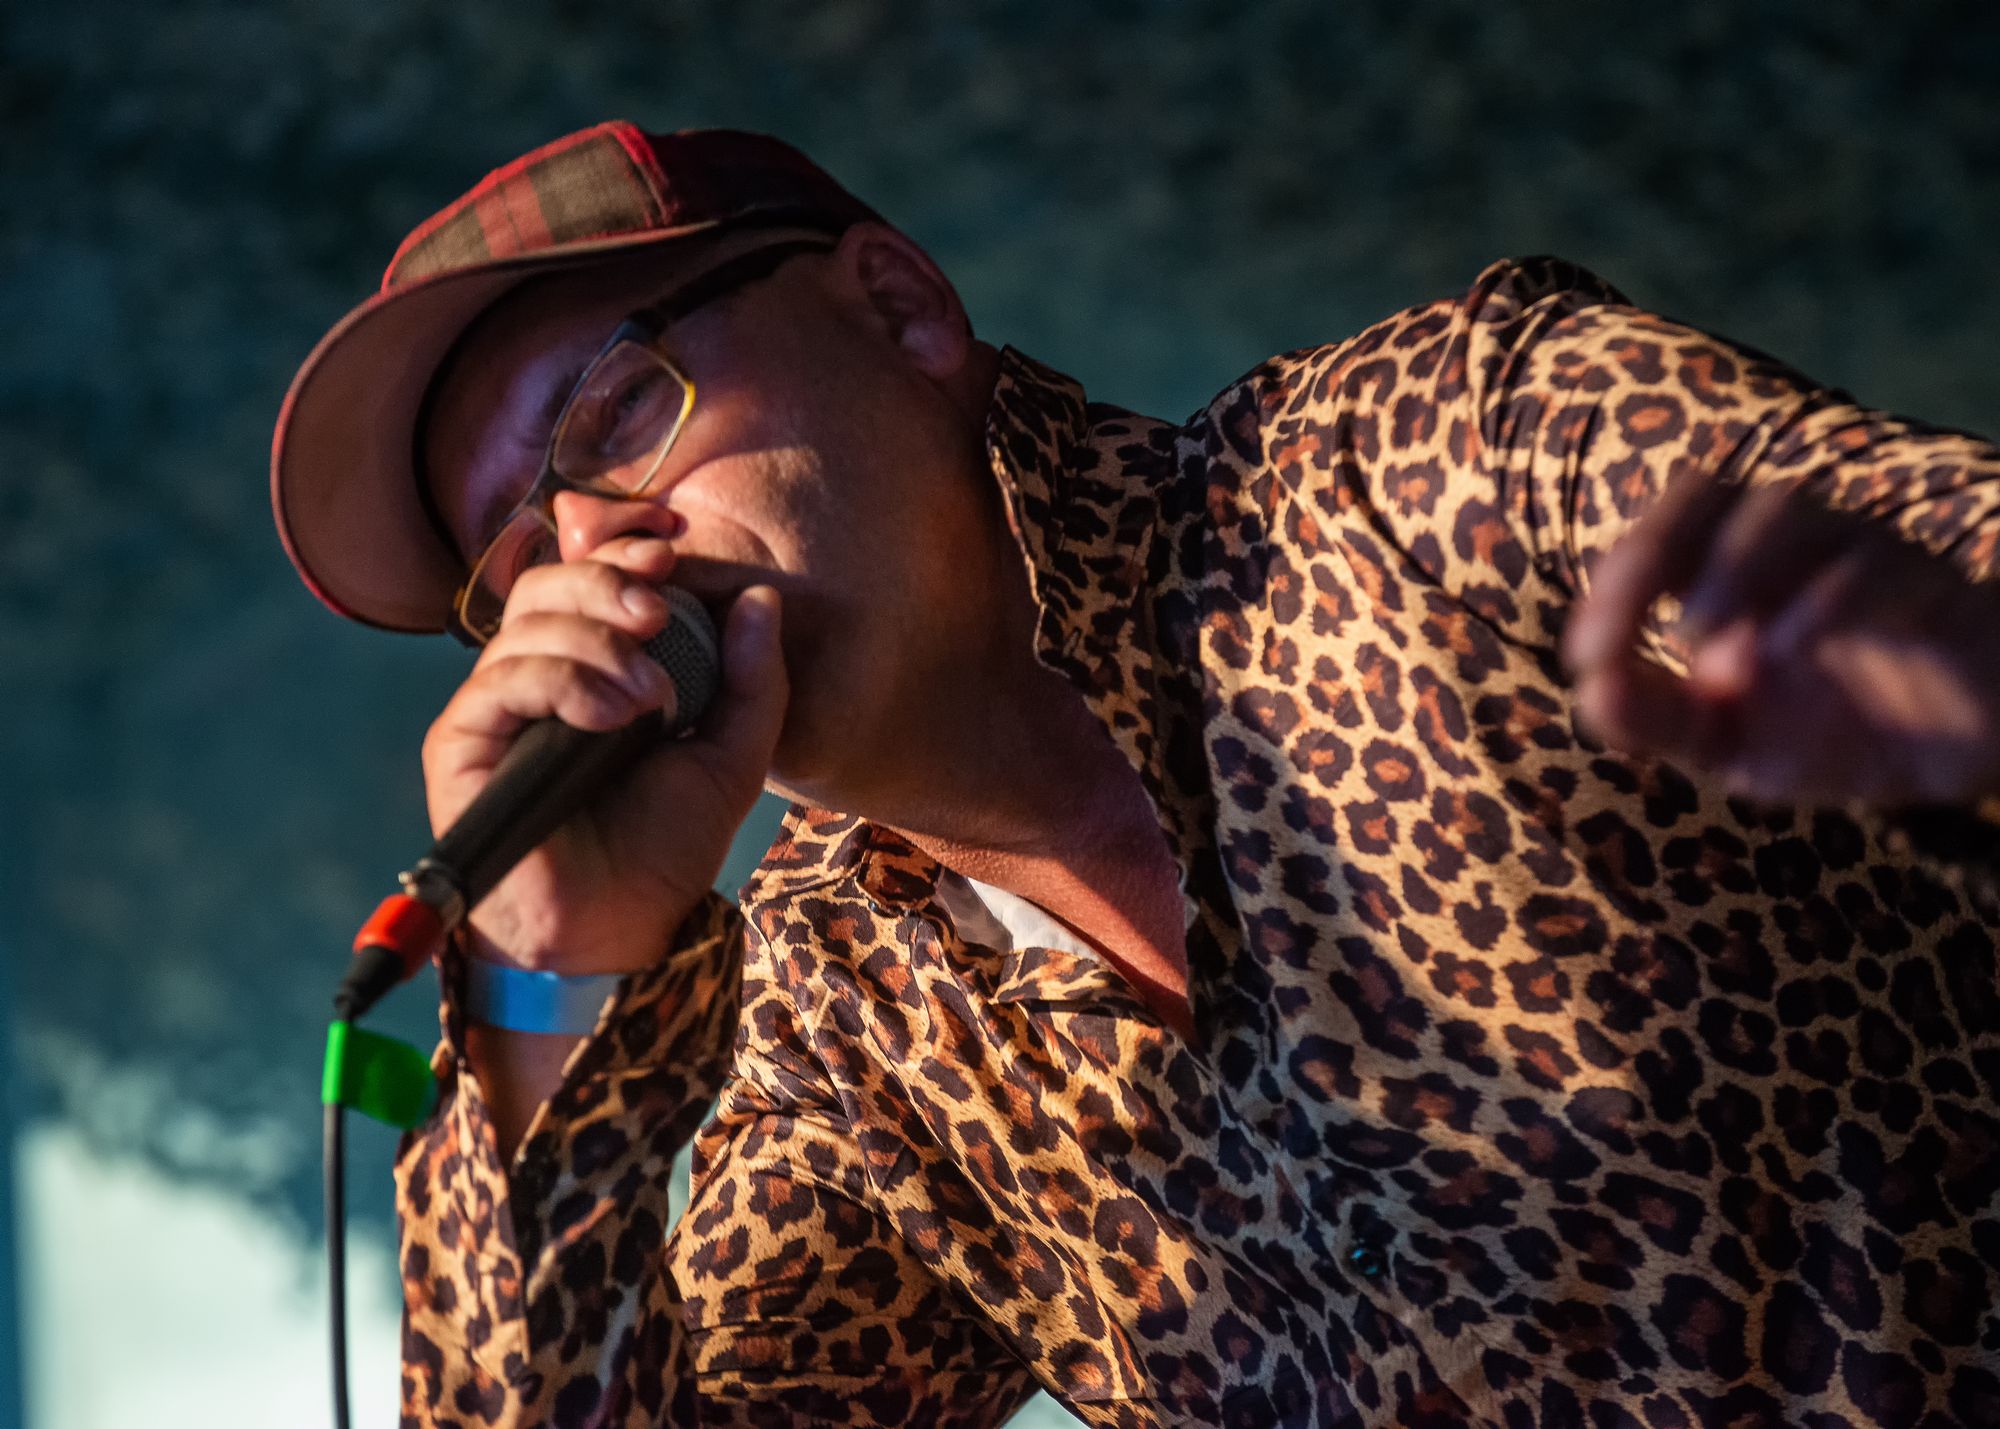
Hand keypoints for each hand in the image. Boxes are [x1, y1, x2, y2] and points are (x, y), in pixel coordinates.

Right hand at [420, 534, 786, 974]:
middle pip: (548, 582)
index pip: (586, 577)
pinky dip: (565, 682)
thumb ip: (752, 681)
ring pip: (528, 624)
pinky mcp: (462, 743)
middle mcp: (534, 677)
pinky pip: (503, 679)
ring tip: (650, 697)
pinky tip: (613, 714)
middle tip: (659, 612)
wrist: (616, 930)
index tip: (673, 550)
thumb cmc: (663, 848)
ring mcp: (494, 708)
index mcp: (591, 668)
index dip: (620, 549)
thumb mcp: (731, 757)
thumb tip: (759, 599)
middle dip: (607, 580)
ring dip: (598, 643)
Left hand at [1563, 473, 1999, 805]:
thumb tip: (1589, 692)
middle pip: (1712, 491)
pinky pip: (1875, 566)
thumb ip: (1657, 719)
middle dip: (1650, 550)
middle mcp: (1795, 547)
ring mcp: (1863, 557)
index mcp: (1735, 571)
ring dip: (1727, 571)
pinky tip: (1782, 652)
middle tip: (1615, 632)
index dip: (1611, 582)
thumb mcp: (1730, 744)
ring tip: (1698, 650)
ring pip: (1789, 510)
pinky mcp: (1931, 590)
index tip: (1583, 656)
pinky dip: (1817, 602)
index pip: (1662, 532)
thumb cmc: (1836, 729)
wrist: (1962, 754)